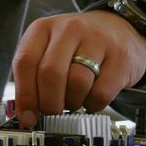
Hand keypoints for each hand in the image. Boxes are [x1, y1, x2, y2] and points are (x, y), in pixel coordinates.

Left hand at [12, 11, 145, 128]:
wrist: (120, 29)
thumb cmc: (78, 45)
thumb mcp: (49, 49)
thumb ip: (33, 76)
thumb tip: (26, 114)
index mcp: (43, 28)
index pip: (25, 62)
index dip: (25, 95)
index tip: (27, 117)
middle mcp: (69, 30)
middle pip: (50, 73)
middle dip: (49, 102)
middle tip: (52, 111)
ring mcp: (97, 41)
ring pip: (77, 83)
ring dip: (72, 103)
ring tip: (73, 100)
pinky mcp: (121, 58)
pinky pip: (101, 93)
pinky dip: (92, 105)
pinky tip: (90, 99)